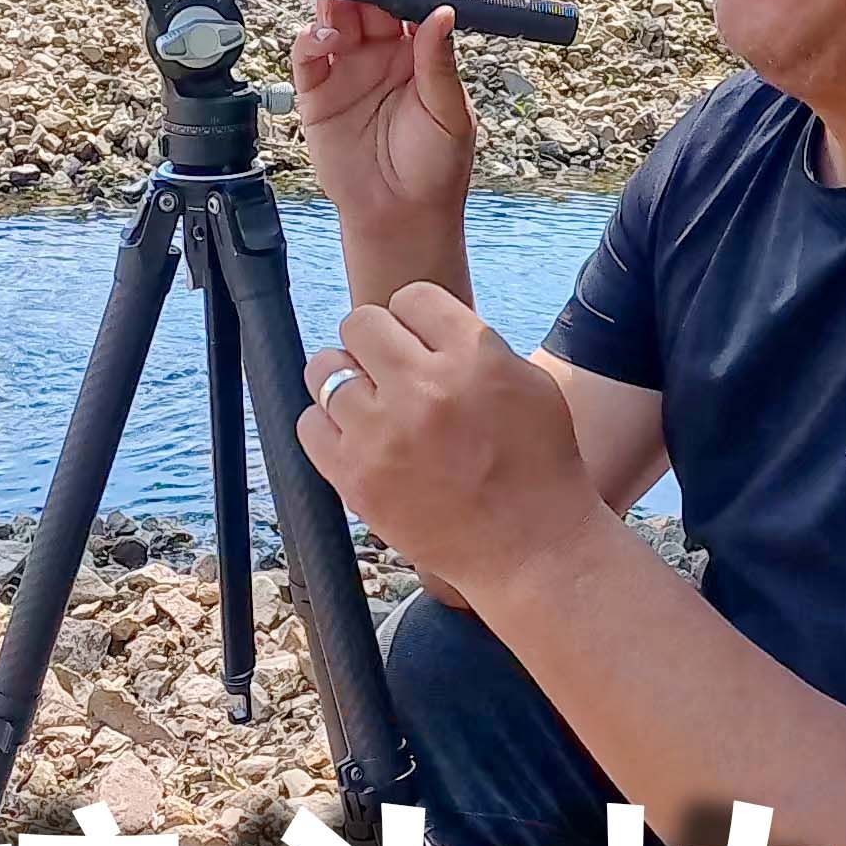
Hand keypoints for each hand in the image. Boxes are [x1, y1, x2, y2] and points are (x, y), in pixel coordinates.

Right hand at [288, 0, 472, 223]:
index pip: (416, 4)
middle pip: (371, 1)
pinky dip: (311, 38)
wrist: (401, 214)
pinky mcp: (317, 93)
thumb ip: (438, 63)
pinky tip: (325, 33)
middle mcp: (382, 54)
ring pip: (337, 18)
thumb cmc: (434, 167)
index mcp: (419, 54)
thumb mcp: (448, 113)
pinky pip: (308, 56)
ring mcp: (348, 70)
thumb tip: (443, 12)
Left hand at [298, 282, 609, 608]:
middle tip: (393, 372)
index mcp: (473, 357)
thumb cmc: (536, 465)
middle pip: (360, 323)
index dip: (415, 319)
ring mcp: (384, 435)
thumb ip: (471, 342)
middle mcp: (425, 388)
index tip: (422, 345)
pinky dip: (328, 426)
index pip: (411, 297)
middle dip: (376, 343)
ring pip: (325, 368)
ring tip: (373, 405)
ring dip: (347, 380)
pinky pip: (309, 424)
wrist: (531, 548)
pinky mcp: (357, 478)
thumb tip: (414, 324)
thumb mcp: (527, 381)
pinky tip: (359, 438)